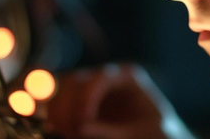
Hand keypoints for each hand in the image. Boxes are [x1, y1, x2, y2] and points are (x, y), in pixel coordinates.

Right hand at [46, 63, 194, 138]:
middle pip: (75, 81)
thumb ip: (113, 133)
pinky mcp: (76, 104)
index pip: (102, 77)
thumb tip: (81, 128)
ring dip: (56, 111)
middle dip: (67, 107)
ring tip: (62, 132)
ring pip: (60, 89)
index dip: (87, 98)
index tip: (83, 123)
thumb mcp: (141, 135)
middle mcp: (105, 79)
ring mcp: (88, 90)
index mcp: (128, 77)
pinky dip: (52, 114)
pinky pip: (55, 101)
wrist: (154, 137)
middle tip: (70, 132)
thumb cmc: (157, 135)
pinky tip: (54, 128)